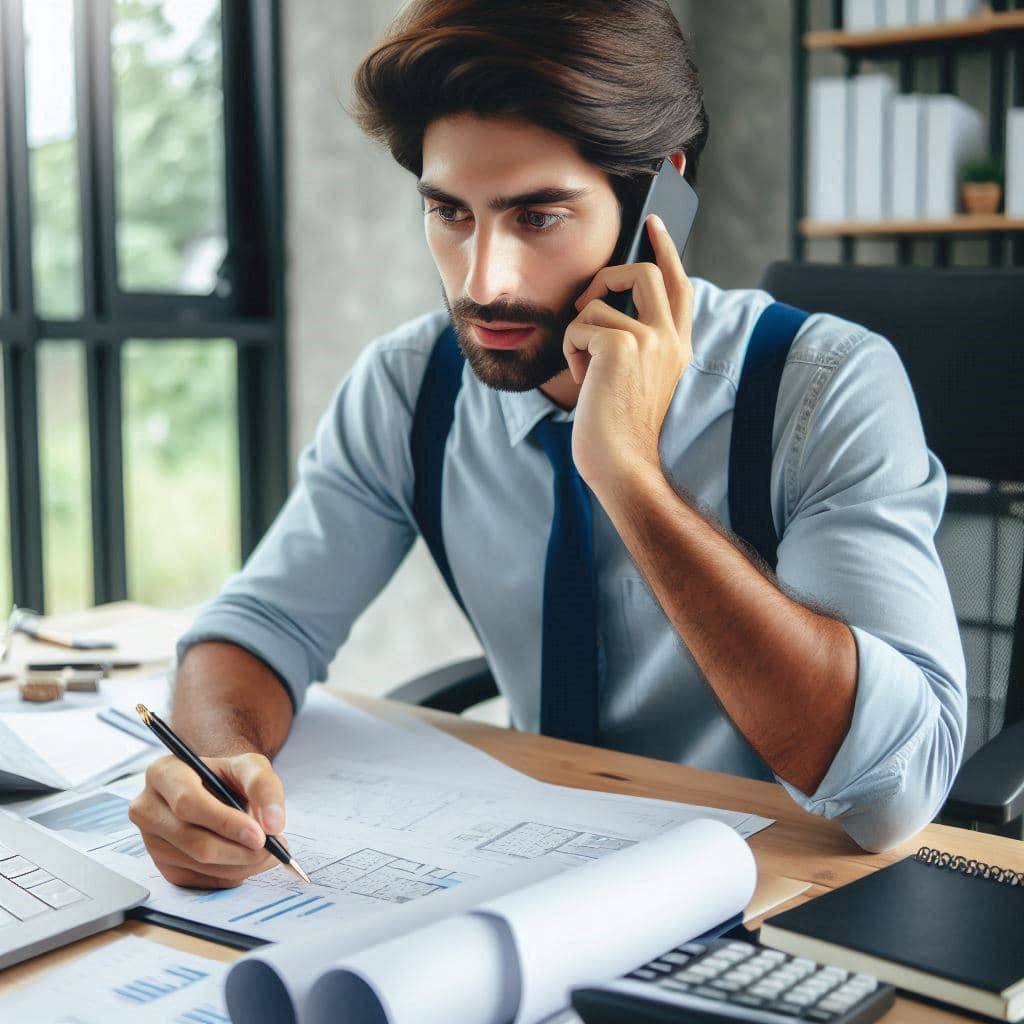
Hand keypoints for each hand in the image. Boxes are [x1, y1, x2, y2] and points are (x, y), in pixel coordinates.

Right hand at [128, 752, 285, 887]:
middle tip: (274, 849)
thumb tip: (273, 824)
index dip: (226, 823)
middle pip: (193, 840)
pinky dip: (230, 875)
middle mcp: (148, 808)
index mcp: (163, 773)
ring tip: (267, 852)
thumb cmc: (228, 775)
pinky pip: (198, 880)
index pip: (189, 803)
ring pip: (198, 864)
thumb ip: (264, 786)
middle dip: (239, 850)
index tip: (260, 836)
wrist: (214, 788)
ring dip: (240, 864)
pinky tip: (245, 859)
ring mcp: (152, 841)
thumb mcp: (250, 766)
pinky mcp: (162, 866)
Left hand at [564, 214, 693, 498]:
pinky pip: (579, 325)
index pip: (679, 283)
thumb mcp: (632, 376)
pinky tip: (582, 379)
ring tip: (586, 368)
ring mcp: (650, 340)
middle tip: (587, 301)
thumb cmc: (615, 426)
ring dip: (579, 333)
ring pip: (598, 302)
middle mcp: (670, 337)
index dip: (665, 250)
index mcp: (676, 344)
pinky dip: (571, 351)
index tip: (653, 224)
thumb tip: (602, 300)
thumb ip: (632, 337)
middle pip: (644, 271)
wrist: (620, 463)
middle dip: (606, 278)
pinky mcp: (622, 346)